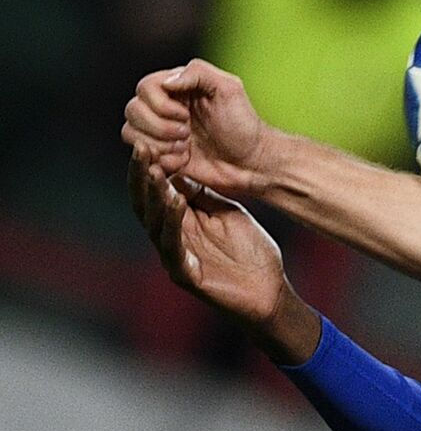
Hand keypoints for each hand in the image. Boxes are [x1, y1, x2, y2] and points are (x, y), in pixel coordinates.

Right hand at [122, 59, 274, 197]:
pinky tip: (183, 160)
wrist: (250, 163)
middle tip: (187, 133)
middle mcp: (164, 107)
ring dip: (159, 144)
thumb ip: (198, 73)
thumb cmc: (243, 125)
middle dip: (160, 126)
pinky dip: (162, 160)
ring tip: (185, 147)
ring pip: (130, 132)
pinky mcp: (161, 155)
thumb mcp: (229, 89)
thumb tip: (166, 81)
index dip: (160, 104)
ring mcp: (160, 132)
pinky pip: (141, 156)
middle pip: (133, 110)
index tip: (186, 115)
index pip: (145, 87)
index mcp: (178, 87)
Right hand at [127, 147, 289, 327]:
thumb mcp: (225, 213)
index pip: (154, 192)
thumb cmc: (248, 252)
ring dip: (155, 196)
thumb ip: (202, 195)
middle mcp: (170, 239)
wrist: (269, 289)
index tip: (147, 141)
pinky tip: (175, 202)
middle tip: (142, 148)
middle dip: (142, 176)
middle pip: (146, 205)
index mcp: (178, 223)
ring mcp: (175, 258)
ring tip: (156, 170)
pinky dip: (173, 223)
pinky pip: (174, 246)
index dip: (148, 168)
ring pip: (155, 224)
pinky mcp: (186, 276)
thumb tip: (178, 170)